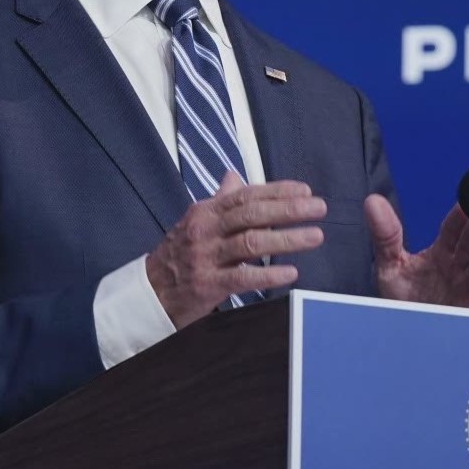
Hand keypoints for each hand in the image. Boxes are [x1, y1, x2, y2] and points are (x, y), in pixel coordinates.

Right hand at [146, 172, 324, 328]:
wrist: (149, 292)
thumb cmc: (180, 254)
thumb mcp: (196, 222)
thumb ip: (220, 200)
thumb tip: (235, 175)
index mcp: (206, 211)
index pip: (246, 195)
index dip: (277, 191)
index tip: (306, 191)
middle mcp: (206, 230)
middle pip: (252, 214)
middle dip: (289, 209)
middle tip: (319, 208)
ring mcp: (206, 257)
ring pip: (251, 243)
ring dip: (287, 239)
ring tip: (316, 236)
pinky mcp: (207, 285)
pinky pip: (242, 278)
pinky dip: (269, 275)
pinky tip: (291, 273)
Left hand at [366, 197, 468, 308]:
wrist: (403, 333)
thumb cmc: (401, 299)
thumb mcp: (390, 265)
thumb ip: (385, 235)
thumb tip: (373, 202)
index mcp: (442, 253)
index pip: (454, 229)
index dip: (460, 217)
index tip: (464, 204)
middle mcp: (457, 269)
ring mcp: (465, 291)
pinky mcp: (468, 313)